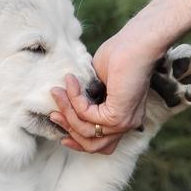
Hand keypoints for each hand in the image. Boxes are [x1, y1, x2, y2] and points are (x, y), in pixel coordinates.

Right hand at [50, 24, 164, 153]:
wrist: (137, 44)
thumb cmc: (120, 54)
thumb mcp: (98, 81)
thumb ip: (87, 97)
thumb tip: (66, 103)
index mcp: (125, 117)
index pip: (101, 143)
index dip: (77, 139)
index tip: (57, 121)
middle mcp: (126, 124)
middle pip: (92, 146)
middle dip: (68, 128)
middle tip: (53, 113)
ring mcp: (124, 123)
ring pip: (86, 132)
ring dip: (67, 111)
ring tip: (57, 91)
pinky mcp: (118, 118)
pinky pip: (86, 116)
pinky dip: (74, 99)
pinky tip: (71, 82)